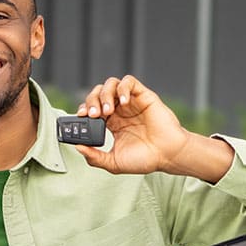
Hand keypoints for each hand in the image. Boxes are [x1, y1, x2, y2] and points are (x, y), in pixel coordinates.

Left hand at [73, 75, 232, 182]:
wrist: (167, 155)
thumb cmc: (145, 159)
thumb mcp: (113, 163)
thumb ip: (94, 157)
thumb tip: (78, 148)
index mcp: (112, 123)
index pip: (91, 108)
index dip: (83, 110)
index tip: (80, 118)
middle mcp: (120, 110)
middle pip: (98, 94)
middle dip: (91, 101)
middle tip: (93, 115)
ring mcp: (131, 102)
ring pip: (111, 84)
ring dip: (104, 95)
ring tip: (107, 111)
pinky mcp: (143, 95)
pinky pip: (129, 82)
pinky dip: (122, 88)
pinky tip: (122, 103)